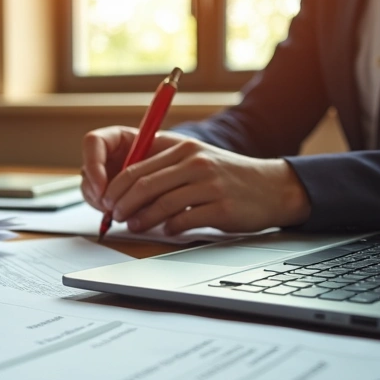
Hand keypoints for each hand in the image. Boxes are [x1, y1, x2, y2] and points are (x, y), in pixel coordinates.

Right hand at [81, 126, 188, 206]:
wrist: (184, 175)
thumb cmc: (178, 158)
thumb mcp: (169, 153)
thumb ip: (150, 162)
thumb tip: (137, 179)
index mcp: (119, 138)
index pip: (93, 142)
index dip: (93, 163)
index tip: (102, 186)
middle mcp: (108, 156)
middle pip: (87, 170)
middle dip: (96, 192)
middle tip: (112, 208)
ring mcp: (106, 175)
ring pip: (90, 190)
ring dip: (102, 204)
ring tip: (123, 214)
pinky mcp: (109, 194)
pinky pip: (98, 204)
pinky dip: (107, 213)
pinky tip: (125, 216)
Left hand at [82, 127, 311, 233]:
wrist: (273, 188)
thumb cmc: (228, 177)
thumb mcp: (197, 161)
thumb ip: (166, 169)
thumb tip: (126, 191)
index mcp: (184, 149)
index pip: (137, 169)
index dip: (116, 188)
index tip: (107, 202)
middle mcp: (195, 163)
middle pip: (144, 186)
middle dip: (123, 204)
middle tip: (115, 217)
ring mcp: (209, 185)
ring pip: (161, 205)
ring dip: (142, 219)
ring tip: (134, 227)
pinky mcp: (221, 208)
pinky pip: (185, 220)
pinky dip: (170, 228)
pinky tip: (166, 230)